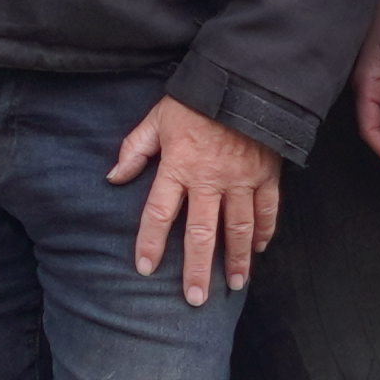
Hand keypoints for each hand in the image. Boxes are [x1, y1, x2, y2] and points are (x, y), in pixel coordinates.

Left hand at [107, 95, 281, 307]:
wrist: (242, 80)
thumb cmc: (195, 100)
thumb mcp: (157, 118)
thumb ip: (135, 149)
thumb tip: (113, 177)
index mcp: (178, 166)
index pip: (159, 213)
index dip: (151, 243)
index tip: (146, 268)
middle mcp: (209, 179)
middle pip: (201, 233)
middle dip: (198, 269)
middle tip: (195, 299)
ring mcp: (241, 179)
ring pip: (238, 228)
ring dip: (237, 260)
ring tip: (234, 285)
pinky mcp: (266, 174)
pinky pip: (266, 209)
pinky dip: (264, 231)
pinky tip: (260, 249)